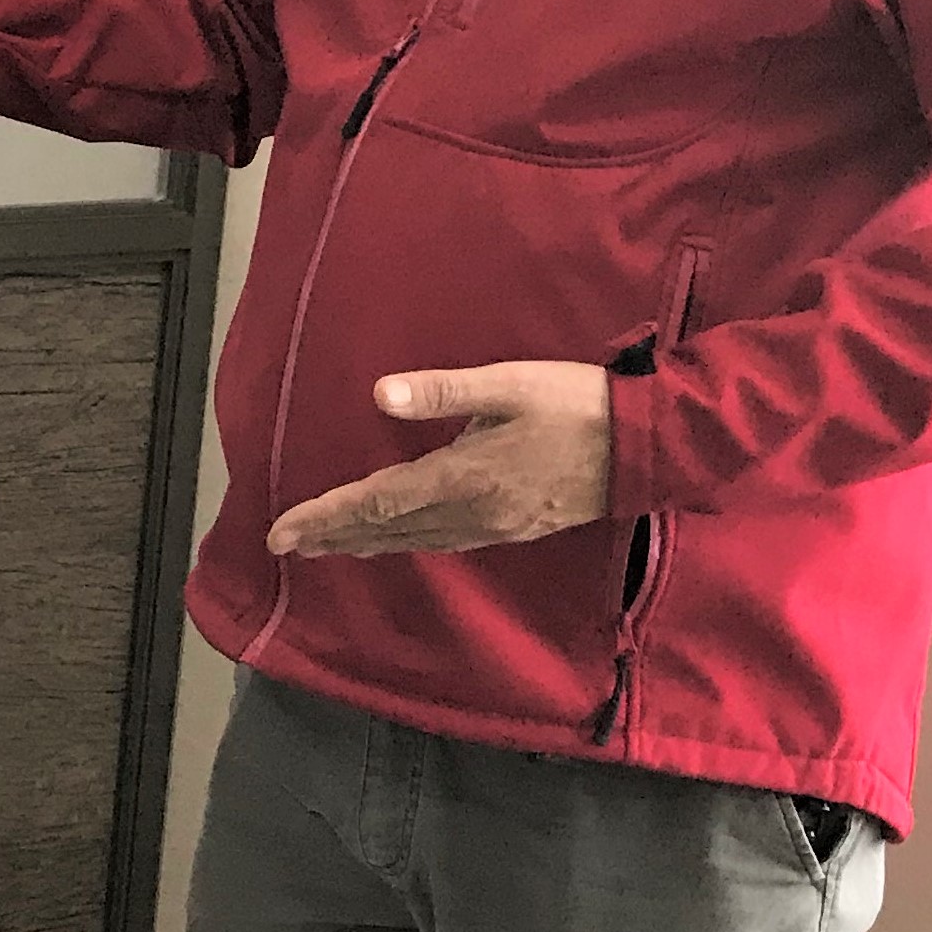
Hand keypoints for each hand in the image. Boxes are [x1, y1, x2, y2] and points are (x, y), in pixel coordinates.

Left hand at [265, 361, 613, 557]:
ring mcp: (496, 526)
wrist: (649, 447)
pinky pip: (446, 543)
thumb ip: (445, 391)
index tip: (282, 531)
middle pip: (388, 531)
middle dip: (334, 537)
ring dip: (367, 544)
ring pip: (416, 542)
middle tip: (286, 546)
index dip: (325, 516)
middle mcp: (473, 512)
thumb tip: (381, 395)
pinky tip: (399, 540)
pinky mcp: (515, 528)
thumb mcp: (510, 384)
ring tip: (328, 546)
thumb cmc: (578, 405)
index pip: (377, 503)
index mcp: (464, 477)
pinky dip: (409, 543)